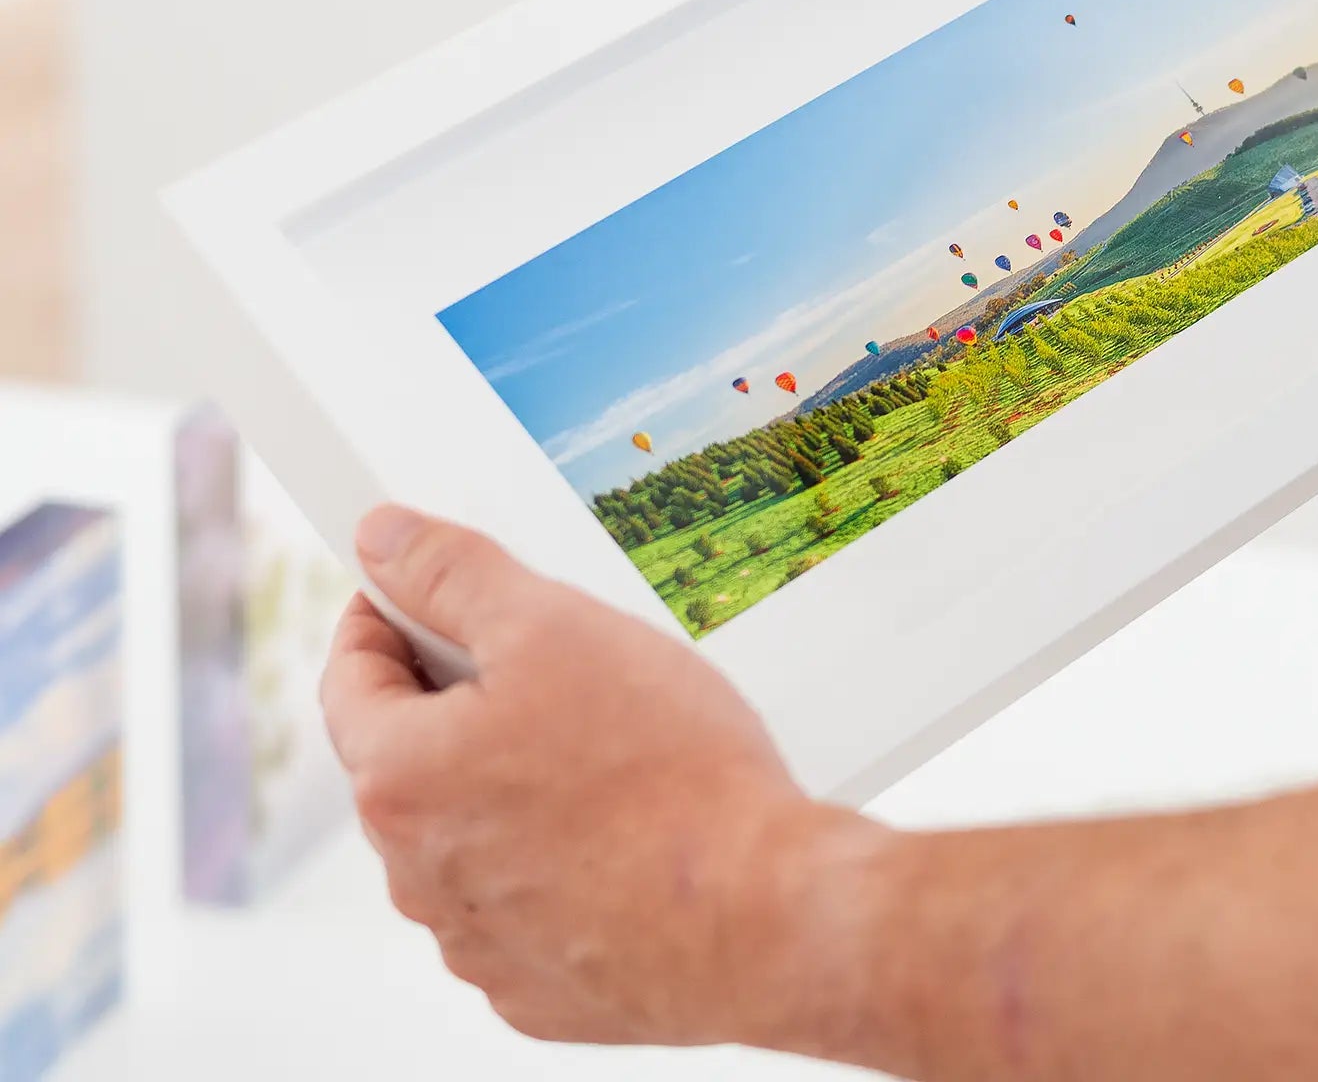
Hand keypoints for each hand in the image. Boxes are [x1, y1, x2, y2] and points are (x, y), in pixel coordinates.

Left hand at [320, 505, 877, 1048]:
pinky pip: (523, 903)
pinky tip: (624, 831)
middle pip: (412, 757)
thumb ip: (454, 575)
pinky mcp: (537, 984)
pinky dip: (555, 862)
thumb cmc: (668, 774)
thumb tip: (384, 539)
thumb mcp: (556, 629)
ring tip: (610, 753)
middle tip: (551, 665)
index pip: (350, 677)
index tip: (419, 592)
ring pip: (468, 834)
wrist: (762, 914)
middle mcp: (415, 873)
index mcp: (400, 778)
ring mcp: (475, 939)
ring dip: (510, 787)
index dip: (384, 618)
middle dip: (464, 703)